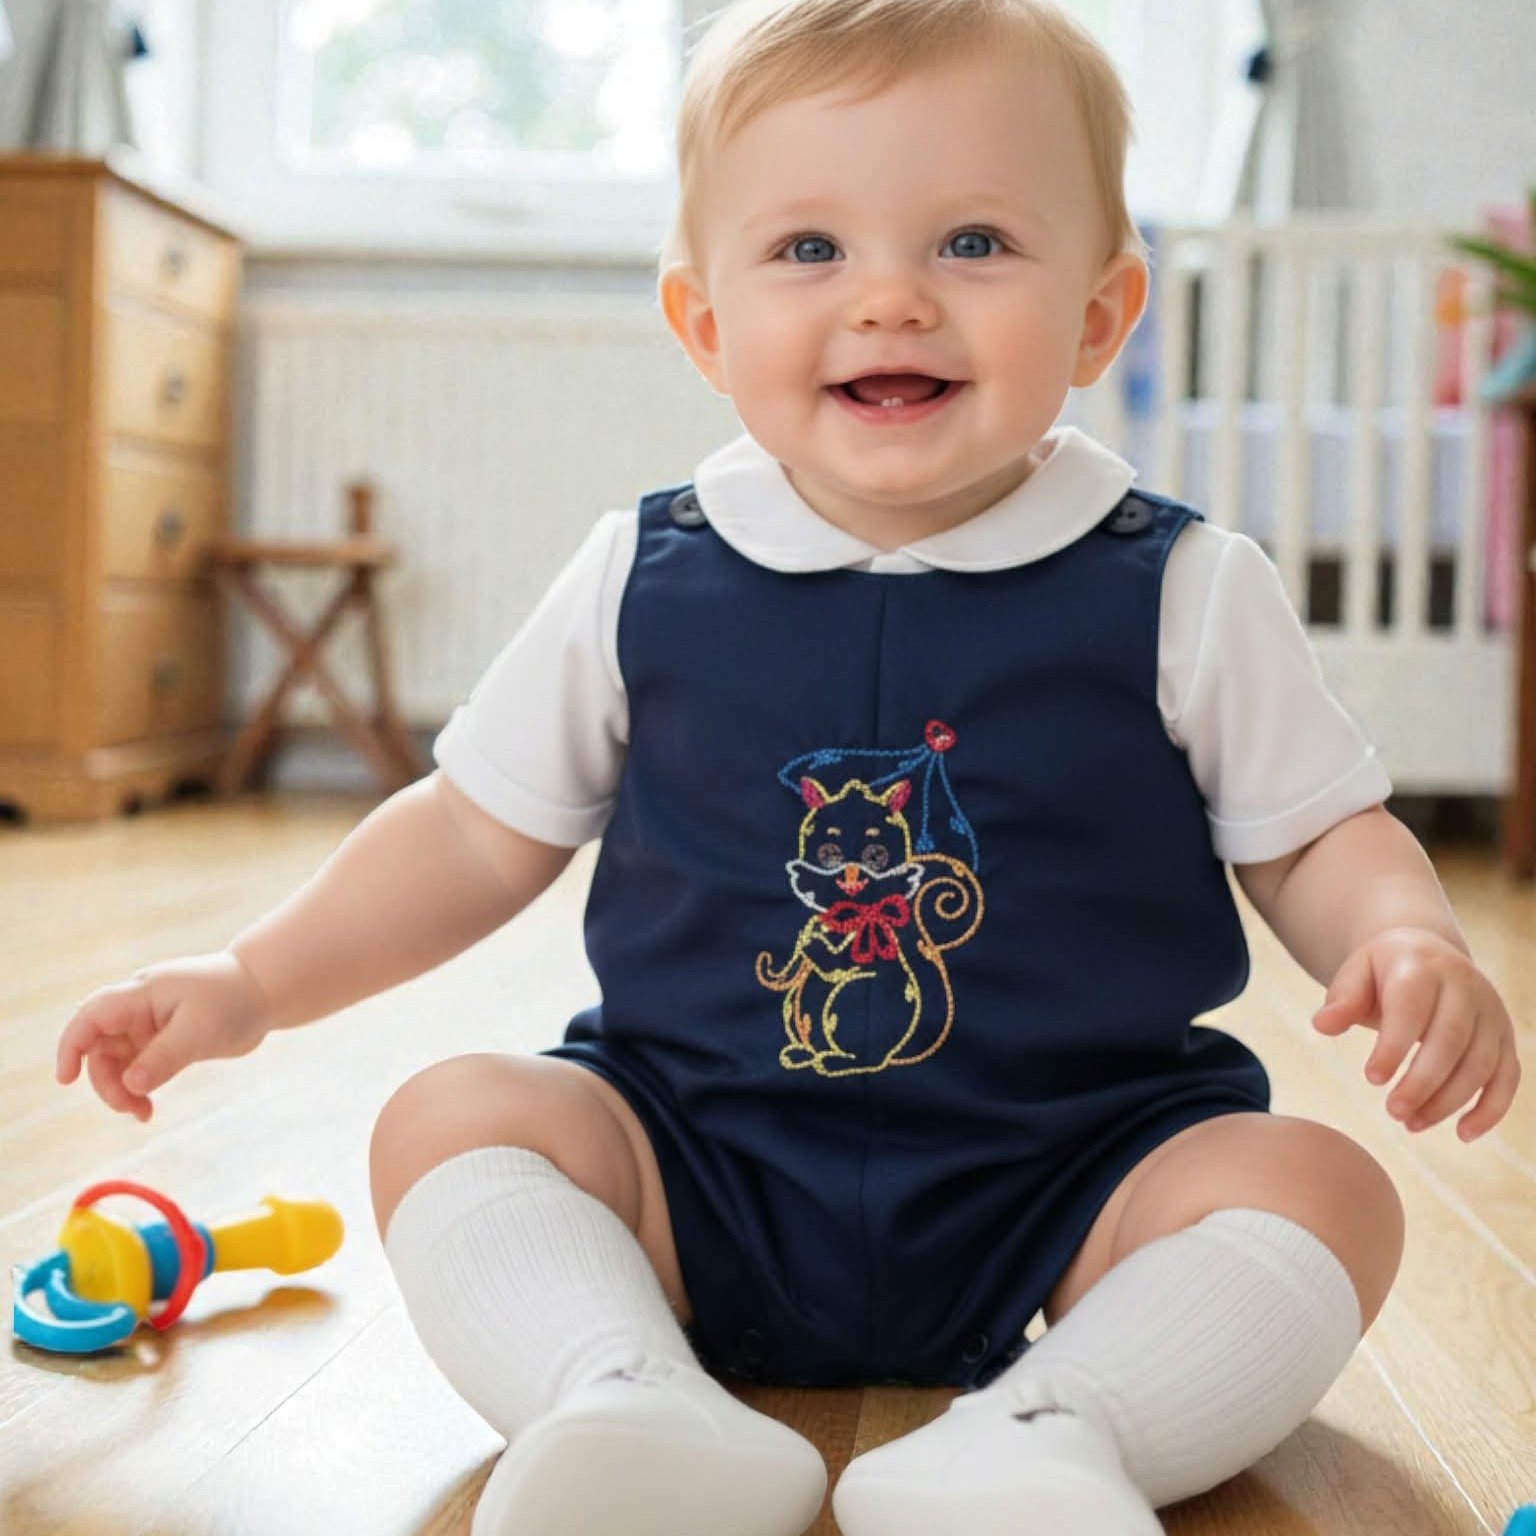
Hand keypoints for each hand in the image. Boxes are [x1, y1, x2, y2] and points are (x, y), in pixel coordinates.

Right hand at [56, 952, 275, 1121]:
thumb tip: (130, 1085)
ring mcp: (149, 1025)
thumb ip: (164, 1057)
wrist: (265, 991)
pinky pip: (137, 1067)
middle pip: (99, 1047)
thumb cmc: (234, 1000)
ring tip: (143, 1114)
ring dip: (121, 1089)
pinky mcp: (162, 1041)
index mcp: (143, 993)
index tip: (66, 1080)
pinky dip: (138, 1088)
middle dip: (106, 1081)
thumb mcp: (201, 1030)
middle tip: (131, 1108)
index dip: (71, 1045)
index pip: (92, 1016)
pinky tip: (147, 1108)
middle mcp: (139, 1008)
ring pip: (116, 1061)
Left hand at [1312, 926, 1521, 1141]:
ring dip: (1449, 1100)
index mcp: (1422, 966)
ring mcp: (1491, 1012)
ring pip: (1481, 1063)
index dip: (1393, 1046)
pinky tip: (1464, 1134)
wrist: (1426, 953)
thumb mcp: (1356, 974)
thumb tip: (1320, 1025)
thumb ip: (1342, 1000)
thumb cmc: (1382, 973)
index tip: (1371, 1079)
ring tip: (1411, 1124)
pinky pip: (1508, 1076)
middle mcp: (1466, 986)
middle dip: (1423, 1082)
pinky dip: (1491, 1108)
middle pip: (1451, 1040)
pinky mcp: (1505, 1037)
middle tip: (1393, 1112)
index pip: (1411, 1010)